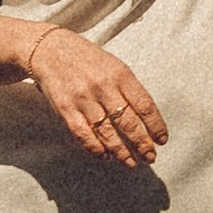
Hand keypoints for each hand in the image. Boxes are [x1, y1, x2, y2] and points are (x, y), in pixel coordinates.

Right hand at [23, 23, 167, 169]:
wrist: (49, 50)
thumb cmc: (87, 60)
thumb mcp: (113, 65)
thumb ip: (128, 89)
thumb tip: (147, 119)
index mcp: (120, 74)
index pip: (144, 105)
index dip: (155, 125)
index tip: (162, 140)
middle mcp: (103, 86)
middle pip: (128, 122)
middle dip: (142, 144)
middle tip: (150, 157)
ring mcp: (83, 99)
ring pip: (107, 132)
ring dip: (121, 152)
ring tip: (131, 162)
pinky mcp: (66, 109)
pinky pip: (84, 134)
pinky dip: (96, 149)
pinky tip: (106, 156)